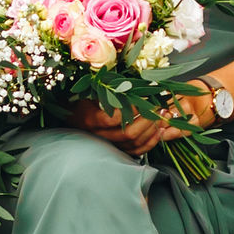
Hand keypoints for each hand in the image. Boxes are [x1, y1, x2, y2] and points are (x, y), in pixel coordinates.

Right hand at [78, 96, 192, 158]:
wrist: (73, 118)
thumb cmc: (82, 100)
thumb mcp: (89, 91)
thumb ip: (106, 88)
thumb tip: (128, 82)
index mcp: (90, 119)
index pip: (112, 119)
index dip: (129, 111)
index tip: (140, 99)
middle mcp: (98, 135)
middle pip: (127, 133)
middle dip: (146, 120)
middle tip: (157, 107)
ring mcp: (108, 144)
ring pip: (133, 143)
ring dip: (151, 130)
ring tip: (161, 117)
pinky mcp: (116, 149)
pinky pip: (135, 152)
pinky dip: (150, 143)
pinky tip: (158, 132)